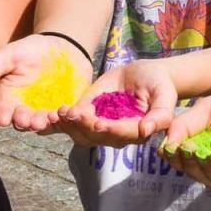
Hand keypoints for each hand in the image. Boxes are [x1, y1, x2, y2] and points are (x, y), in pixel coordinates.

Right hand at [0, 34, 92, 131]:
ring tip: (44, 120)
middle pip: (23, 119)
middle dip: (23, 122)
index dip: (3, 114)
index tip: (3, 120)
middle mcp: (26, 108)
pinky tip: (66, 113)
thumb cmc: (31, 49)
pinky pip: (65, 118)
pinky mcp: (65, 111)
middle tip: (25, 122)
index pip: (3, 108)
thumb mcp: (8, 54)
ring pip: (43, 122)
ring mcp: (45, 111)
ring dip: (43, 122)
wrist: (63, 47)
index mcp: (9, 97)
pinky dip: (65, 117)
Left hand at [53, 59, 177, 147]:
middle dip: (83, 125)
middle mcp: (116, 133)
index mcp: (136, 131)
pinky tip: (46, 118)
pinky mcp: (86, 115)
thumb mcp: (164, 94)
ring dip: (68, 125)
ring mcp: (99, 126)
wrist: (144, 74)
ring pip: (81, 134)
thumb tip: (148, 129)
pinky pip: (70, 124)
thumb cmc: (158, 84)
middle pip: (97, 136)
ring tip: (59, 112)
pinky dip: (57, 123)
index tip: (99, 123)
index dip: (111, 130)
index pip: (122, 134)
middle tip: (72, 114)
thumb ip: (161, 114)